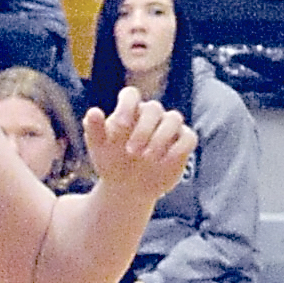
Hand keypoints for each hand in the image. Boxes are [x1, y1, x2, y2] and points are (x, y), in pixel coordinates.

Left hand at [84, 85, 196, 203]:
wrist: (127, 187)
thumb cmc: (112, 162)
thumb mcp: (98, 148)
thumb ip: (94, 129)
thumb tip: (94, 111)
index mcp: (129, 110)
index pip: (131, 94)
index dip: (126, 107)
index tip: (119, 128)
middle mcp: (150, 115)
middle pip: (154, 108)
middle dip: (143, 130)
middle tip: (130, 152)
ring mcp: (168, 128)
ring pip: (174, 118)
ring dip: (161, 137)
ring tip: (147, 158)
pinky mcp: (183, 143)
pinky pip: (189, 137)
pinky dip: (178, 149)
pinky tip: (163, 163)